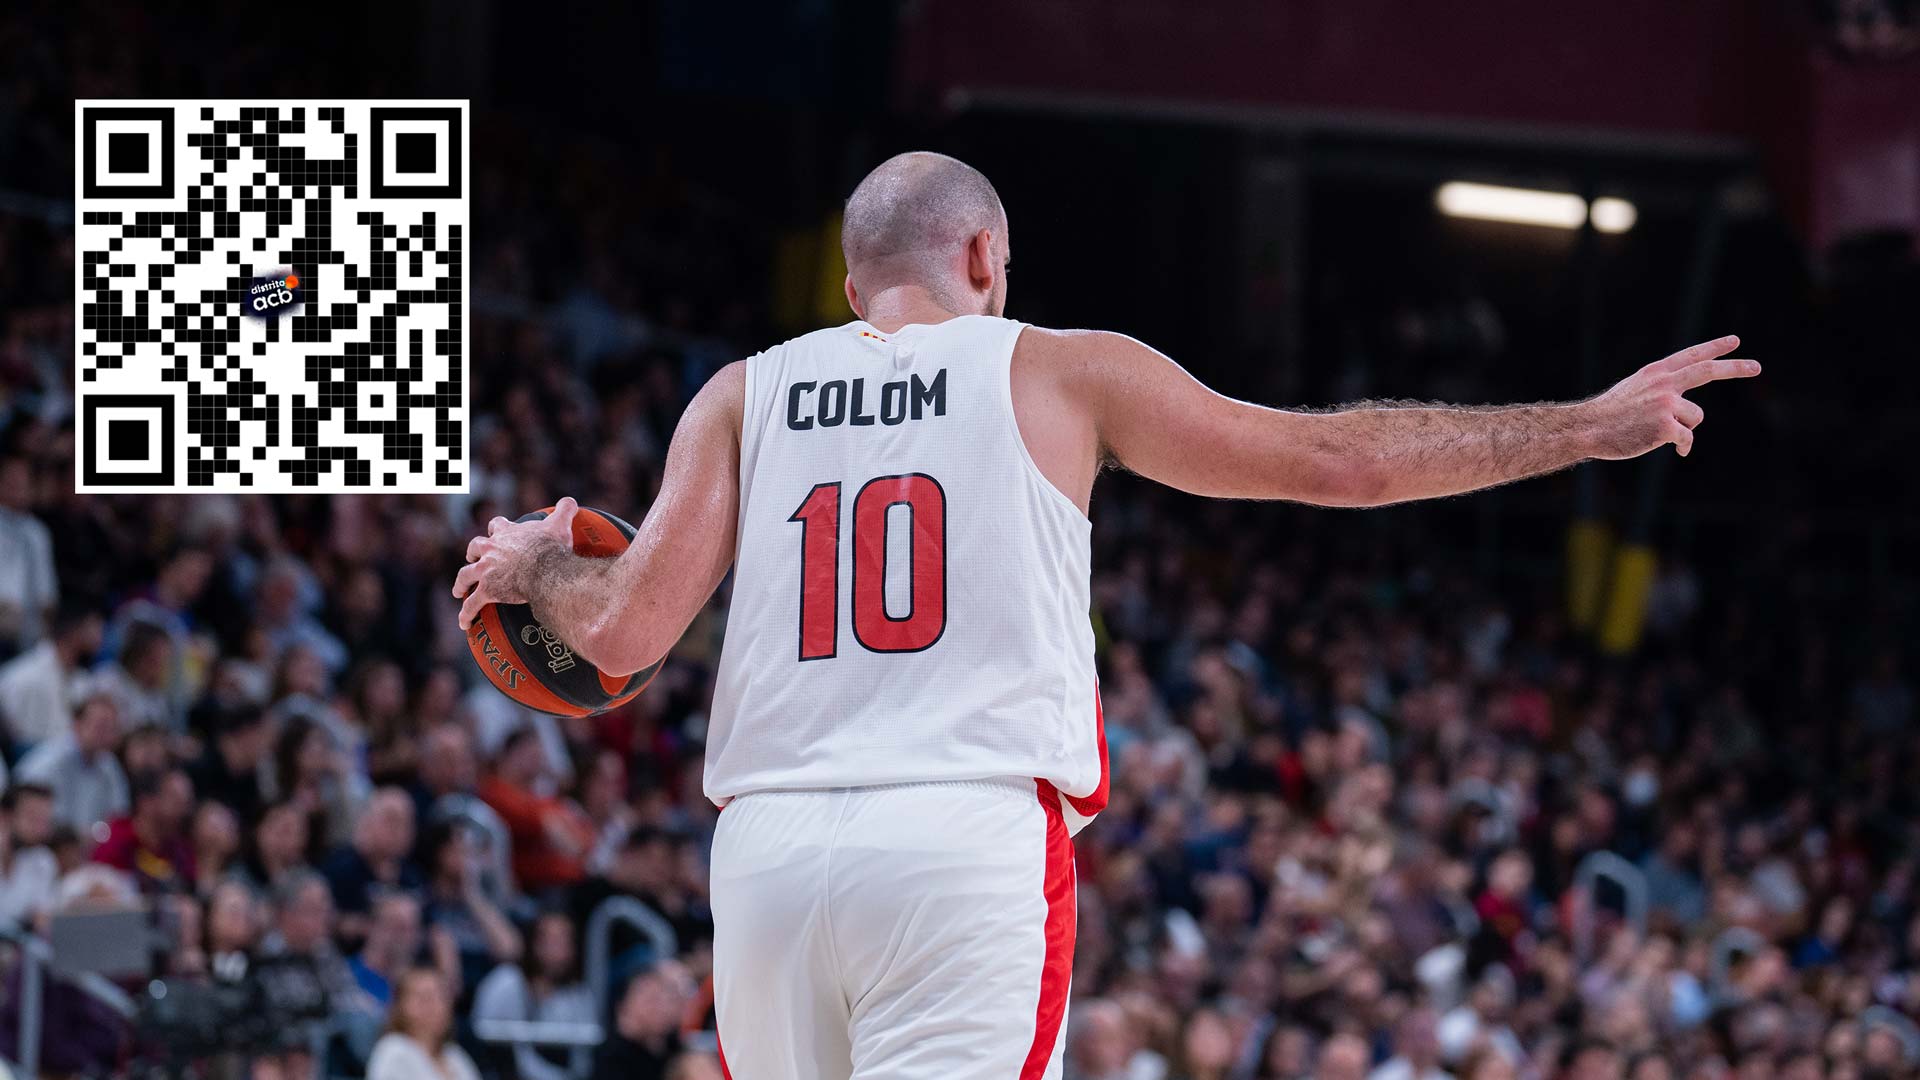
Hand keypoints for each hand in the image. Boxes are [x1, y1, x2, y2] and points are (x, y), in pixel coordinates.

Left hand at [453, 496, 580, 628]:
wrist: (543, 568)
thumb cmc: (550, 547)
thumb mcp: (559, 524)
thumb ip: (564, 510)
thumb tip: (571, 500)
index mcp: (507, 534)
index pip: (497, 525)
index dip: (497, 528)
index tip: (496, 531)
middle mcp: (491, 550)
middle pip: (474, 547)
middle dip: (472, 553)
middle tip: (473, 558)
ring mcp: (486, 570)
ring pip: (465, 576)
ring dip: (461, 583)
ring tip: (459, 591)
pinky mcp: (487, 590)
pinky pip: (472, 604)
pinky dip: (466, 614)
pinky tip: (464, 624)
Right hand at [1581, 336, 1760, 458]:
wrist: (1588, 428)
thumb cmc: (1607, 415)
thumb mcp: (1633, 390)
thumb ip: (1659, 389)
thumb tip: (1682, 404)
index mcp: (1655, 373)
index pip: (1692, 356)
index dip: (1715, 348)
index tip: (1735, 341)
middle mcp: (1664, 384)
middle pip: (1708, 371)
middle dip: (1736, 368)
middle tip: (1757, 367)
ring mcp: (1666, 403)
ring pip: (1696, 416)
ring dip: (1684, 428)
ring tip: (1658, 433)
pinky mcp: (1667, 426)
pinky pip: (1688, 438)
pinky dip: (1683, 446)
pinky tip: (1673, 449)